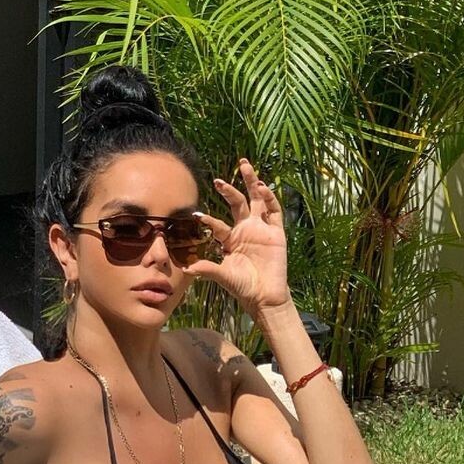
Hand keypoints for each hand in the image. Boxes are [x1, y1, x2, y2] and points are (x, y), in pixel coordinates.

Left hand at [184, 158, 291, 315]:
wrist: (265, 297)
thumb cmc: (244, 287)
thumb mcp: (223, 276)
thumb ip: (208, 269)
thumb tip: (187, 269)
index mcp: (231, 239)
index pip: (218, 224)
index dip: (209, 220)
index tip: (198, 215)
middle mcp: (246, 230)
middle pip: (238, 202)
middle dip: (229, 189)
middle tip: (217, 180)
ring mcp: (262, 229)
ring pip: (257, 200)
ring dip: (251, 182)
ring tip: (244, 166)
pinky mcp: (276, 233)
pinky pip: (274, 211)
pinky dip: (269, 198)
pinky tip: (262, 187)